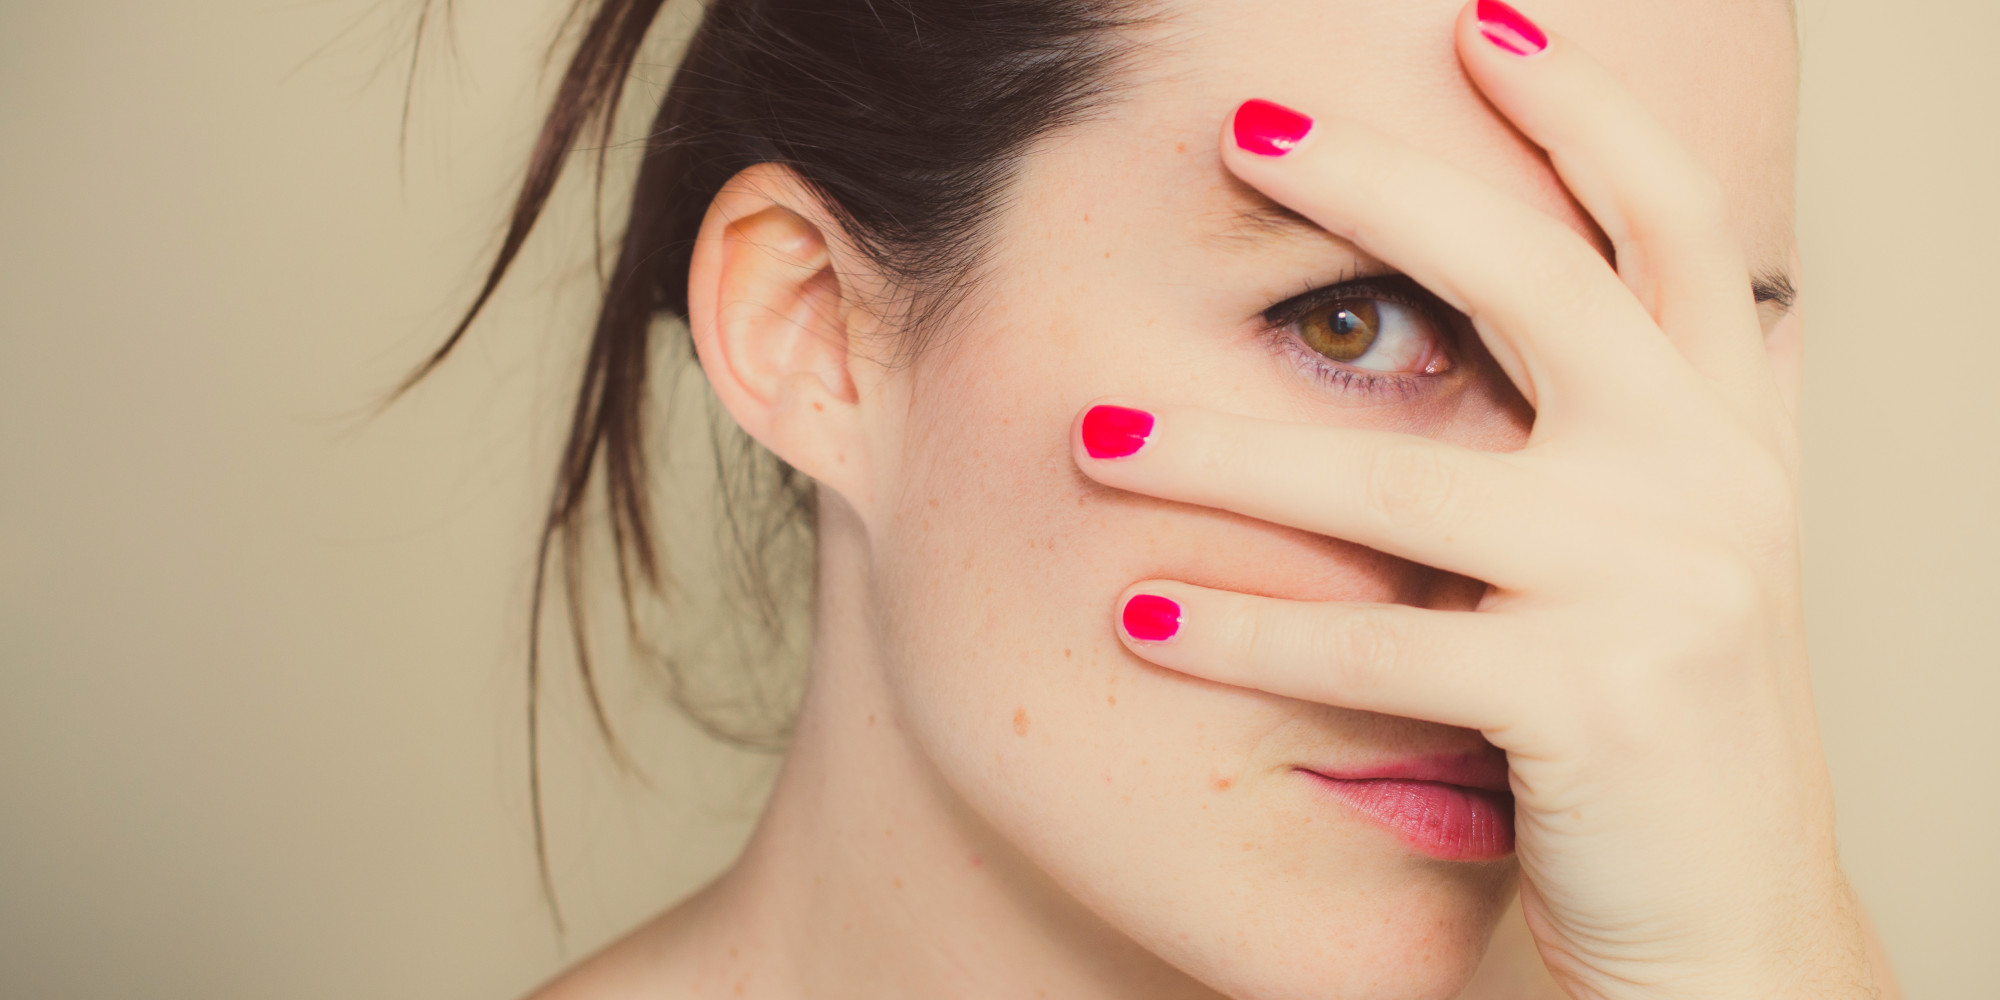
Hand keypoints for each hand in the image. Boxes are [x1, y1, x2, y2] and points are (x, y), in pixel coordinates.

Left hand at [1070, 4, 1873, 997]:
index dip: (1582, 113)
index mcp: (1728, 429)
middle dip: (1384, 185)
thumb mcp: (1662, 552)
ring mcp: (1662, 583)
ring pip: (1403, 479)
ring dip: (1224, 449)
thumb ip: (1618, 429)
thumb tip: (1536, 308)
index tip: (1482, 23)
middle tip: (1242, 124)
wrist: (1726, 930)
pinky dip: (1243, 631)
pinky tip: (1138, 611)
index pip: (1667, 224)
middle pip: (1539, 280)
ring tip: (1093, 431)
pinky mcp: (1592, 698)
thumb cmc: (1657, 736)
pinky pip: (1376, 644)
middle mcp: (1711, 480)